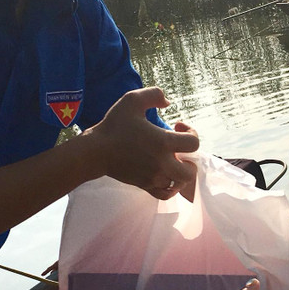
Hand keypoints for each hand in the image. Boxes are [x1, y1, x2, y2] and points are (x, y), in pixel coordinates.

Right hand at [82, 87, 198, 197]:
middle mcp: (161, 163)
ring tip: (172, 162)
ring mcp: (154, 177)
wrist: (95, 151)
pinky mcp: (145, 185)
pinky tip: (165, 175)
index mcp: (162, 142)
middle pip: (190, 171)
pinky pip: (166, 194)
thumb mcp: (132, 100)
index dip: (191, 132)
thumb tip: (168, 102)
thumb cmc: (114, 125)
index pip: (193, 144)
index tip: (177, 126)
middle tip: (178, 150)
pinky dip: (170, 187)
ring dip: (180, 172)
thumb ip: (154, 94)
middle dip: (190, 159)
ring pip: (179, 183)